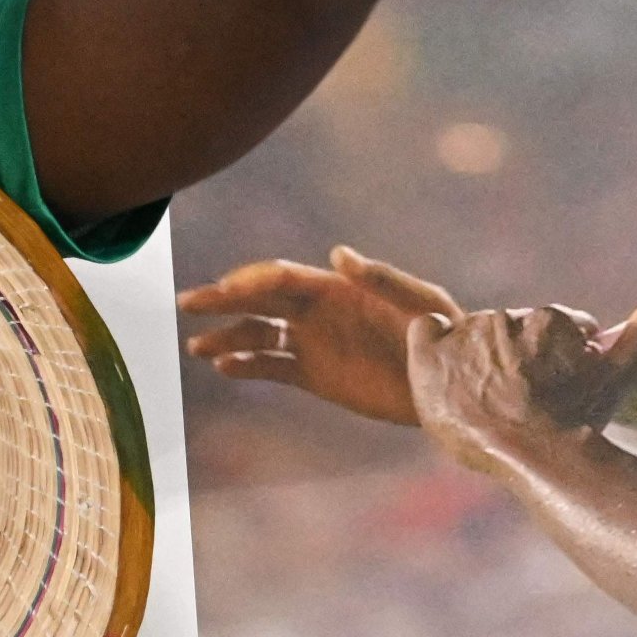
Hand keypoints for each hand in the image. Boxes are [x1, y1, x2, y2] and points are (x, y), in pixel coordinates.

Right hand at [180, 247, 462, 425]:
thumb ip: (381, 278)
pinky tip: (225, 366)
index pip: (282, 278)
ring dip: (227, 336)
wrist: (448, 382)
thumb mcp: (419, 302)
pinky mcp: (315, 376)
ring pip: (259, 335)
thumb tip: (338, 253)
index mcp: (337, 288)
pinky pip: (273, 367)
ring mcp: (314, 343)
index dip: (251, 281)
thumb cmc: (441, 332)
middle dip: (223, 300)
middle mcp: (318, 311)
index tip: (224, 290)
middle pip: (260, 301)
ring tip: (197, 347)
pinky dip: (247, 365)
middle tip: (187, 303)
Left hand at [405, 291, 636, 471]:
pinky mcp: (431, 353)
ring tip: (486, 401)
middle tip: (519, 400)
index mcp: (551, 320)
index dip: (550, 361)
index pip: (546, 331)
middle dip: (512, 360)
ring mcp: (467, 335)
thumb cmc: (579, 418)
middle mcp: (507, 318)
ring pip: (470, 337)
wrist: (534, 453)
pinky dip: (433, 348)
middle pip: (506, 334)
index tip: (551, 390)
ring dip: (476, 360)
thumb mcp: (620, 373)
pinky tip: (447, 377)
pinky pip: (426, 331)